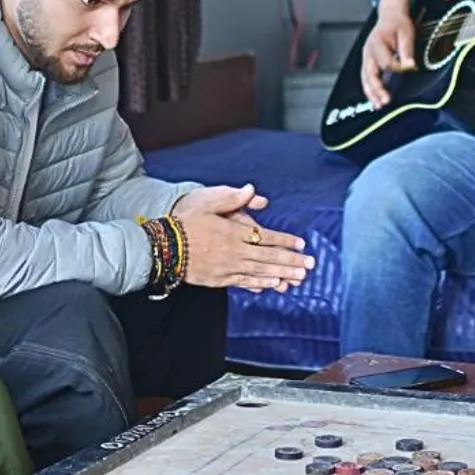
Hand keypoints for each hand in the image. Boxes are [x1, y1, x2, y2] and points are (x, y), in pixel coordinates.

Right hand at [176, 185, 315, 290]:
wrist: (164, 247)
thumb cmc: (185, 223)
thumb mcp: (207, 203)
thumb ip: (232, 198)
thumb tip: (251, 190)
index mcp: (233, 232)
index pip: (266, 237)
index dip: (285, 241)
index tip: (301, 243)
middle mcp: (234, 251)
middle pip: (268, 257)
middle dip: (291, 261)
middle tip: (310, 265)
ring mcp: (228, 267)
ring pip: (260, 272)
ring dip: (282, 274)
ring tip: (299, 277)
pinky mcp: (220, 279)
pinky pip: (245, 282)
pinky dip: (261, 284)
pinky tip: (273, 285)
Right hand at [360, 0, 417, 108]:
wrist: (390, 15)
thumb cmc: (398, 23)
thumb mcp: (407, 32)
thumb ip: (407, 50)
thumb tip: (410, 66)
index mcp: (377, 42)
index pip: (385, 62)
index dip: (397, 68)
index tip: (409, 69)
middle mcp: (368, 52)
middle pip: (370, 74)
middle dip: (377, 88)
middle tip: (386, 101)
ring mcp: (366, 58)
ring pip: (365, 78)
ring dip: (371, 93)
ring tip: (379, 105)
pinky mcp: (368, 62)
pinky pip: (366, 78)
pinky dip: (370, 90)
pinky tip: (375, 99)